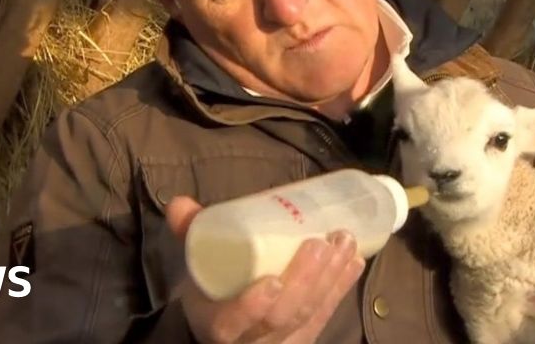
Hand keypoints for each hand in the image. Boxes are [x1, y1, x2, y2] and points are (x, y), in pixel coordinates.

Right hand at [165, 196, 365, 343]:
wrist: (226, 330)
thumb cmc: (212, 293)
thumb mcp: (197, 267)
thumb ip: (190, 234)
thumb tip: (180, 203)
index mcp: (218, 325)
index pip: (232, 323)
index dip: (253, 306)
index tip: (272, 280)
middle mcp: (252, 340)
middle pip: (281, 317)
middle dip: (305, 281)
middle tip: (321, 243)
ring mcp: (283, 342)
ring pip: (307, 317)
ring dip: (329, 280)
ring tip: (343, 243)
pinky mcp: (304, 337)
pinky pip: (325, 316)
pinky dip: (341, 289)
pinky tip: (354, 263)